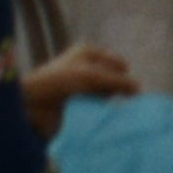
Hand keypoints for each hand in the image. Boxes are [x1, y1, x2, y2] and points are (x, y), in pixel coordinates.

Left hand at [21, 43, 139, 133]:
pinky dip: (103, 113)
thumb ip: (119, 81)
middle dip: (119, 90)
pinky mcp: (78, 105)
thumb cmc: (60, 82)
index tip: (129, 92)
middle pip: (114, 79)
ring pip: (107, 95)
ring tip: (114, 113)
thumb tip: (140, 90)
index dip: (123, 76)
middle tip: (123, 103)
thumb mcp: (92, 76)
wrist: (32, 104)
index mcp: (88, 53)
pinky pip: (98, 108)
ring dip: (111, 104)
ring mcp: (82, 87)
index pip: (118, 64)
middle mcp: (86, 67)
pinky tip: (106, 119)